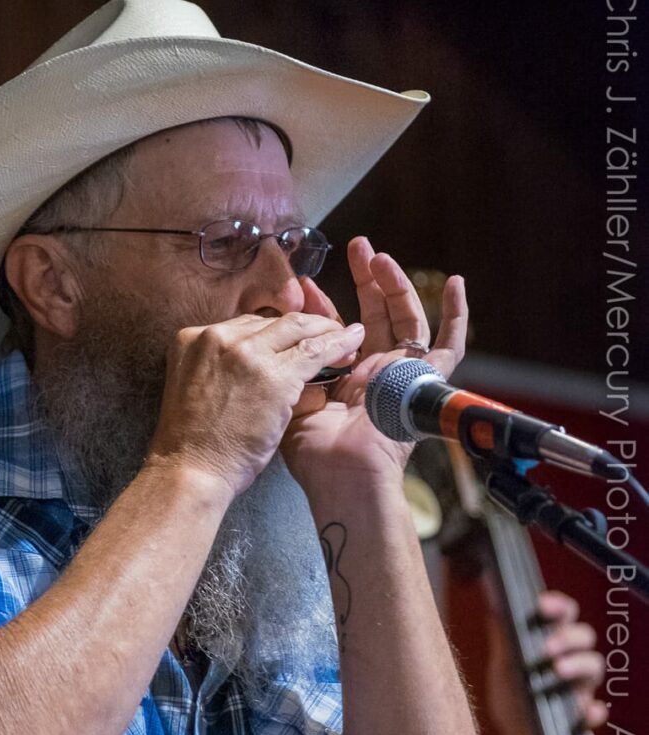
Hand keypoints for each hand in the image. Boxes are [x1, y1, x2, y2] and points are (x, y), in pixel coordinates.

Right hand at [147, 312, 365, 496]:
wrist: (191, 470)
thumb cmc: (195, 445)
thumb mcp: (198, 389)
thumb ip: (225, 370)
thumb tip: (265, 366)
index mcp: (192, 338)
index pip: (246, 324)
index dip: (276, 331)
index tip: (294, 338)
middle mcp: (217, 336)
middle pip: (271, 321)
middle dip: (304, 326)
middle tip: (329, 333)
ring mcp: (245, 352)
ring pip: (296, 328)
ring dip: (325, 332)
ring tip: (346, 338)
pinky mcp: (272, 375)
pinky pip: (313, 351)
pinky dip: (337, 345)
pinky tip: (353, 344)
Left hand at [281, 236, 467, 493]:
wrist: (344, 477)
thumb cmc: (315, 453)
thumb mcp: (292, 402)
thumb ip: (294, 368)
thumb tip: (289, 329)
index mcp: (342, 380)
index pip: (336, 332)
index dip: (322, 306)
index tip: (305, 284)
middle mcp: (374, 374)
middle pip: (375, 316)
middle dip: (366, 281)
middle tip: (358, 248)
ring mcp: (402, 376)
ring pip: (406, 321)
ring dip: (396, 287)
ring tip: (380, 257)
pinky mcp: (425, 383)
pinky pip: (450, 348)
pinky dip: (455, 316)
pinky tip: (455, 284)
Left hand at [486, 590, 606, 734]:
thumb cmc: (511, 695)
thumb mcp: (502, 665)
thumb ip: (502, 637)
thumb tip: (494, 604)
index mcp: (553, 641)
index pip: (565, 614)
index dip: (558, 605)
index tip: (542, 605)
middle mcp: (572, 659)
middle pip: (585, 635)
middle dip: (568, 636)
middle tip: (547, 647)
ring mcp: (581, 687)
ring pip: (595, 666)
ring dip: (579, 664)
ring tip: (557, 670)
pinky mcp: (584, 716)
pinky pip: (597, 712)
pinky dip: (592, 710)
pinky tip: (584, 710)